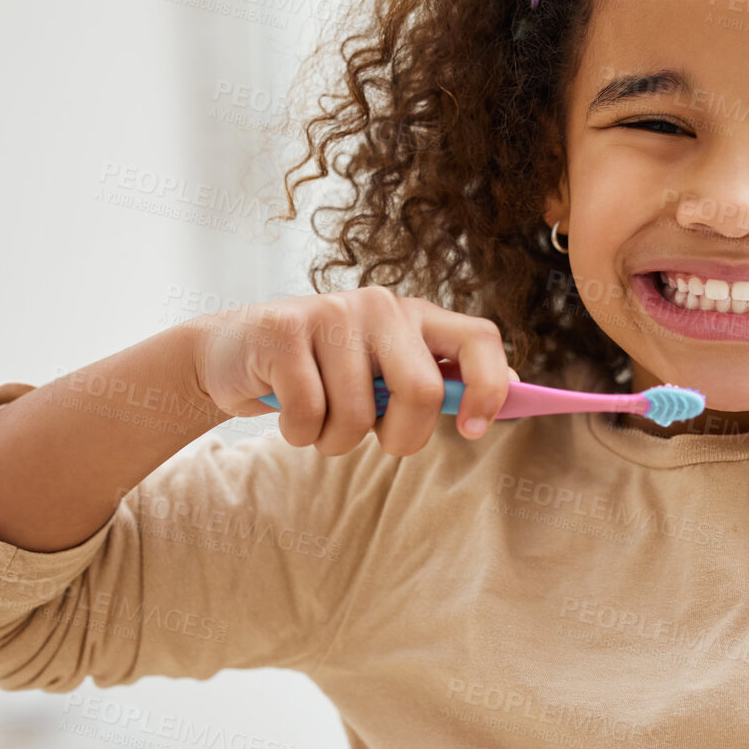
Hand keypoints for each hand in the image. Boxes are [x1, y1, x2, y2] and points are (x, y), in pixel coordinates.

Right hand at [180, 287, 517, 455]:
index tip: (473, 430)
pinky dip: (297, 433)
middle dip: (401, 438)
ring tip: (318, 421)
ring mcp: (332, 312)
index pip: (479, 338)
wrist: (232, 354)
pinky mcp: (284, 329)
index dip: (489, 387)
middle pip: (422, 390)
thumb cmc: (322, 375)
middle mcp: (381, 305)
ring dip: (335, 442)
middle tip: (377, 441)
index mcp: (415, 316)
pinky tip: (285, 410)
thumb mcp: (383, 374)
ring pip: (357, 415)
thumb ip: (439, 377)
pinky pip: (307, 415)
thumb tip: (516, 390)